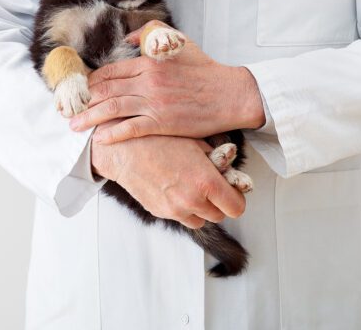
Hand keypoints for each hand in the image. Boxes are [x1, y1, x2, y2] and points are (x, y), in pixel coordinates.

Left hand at [70, 21, 265, 143]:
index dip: (91, 82)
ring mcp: (154, 103)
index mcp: (149, 62)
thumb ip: (150, 36)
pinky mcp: (163, 122)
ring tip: (75, 125)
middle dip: (84, 100)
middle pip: (105, 90)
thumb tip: (128, 38)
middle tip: (69, 109)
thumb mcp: (179, 44)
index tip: (81, 90)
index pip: (110, 72)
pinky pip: (131, 129)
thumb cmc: (207, 71)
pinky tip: (100, 138)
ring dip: (90, 118)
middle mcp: (148, 81)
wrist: (230, 94)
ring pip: (112, 109)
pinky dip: (113, 134)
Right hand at [91, 125, 245, 228]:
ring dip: (202, 209)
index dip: (236, 198)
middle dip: (219, 202)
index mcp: (206, 182)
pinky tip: (177, 189)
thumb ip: (219, 160)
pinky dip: (184, 209)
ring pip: (201, 221)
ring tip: (194, 188)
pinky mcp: (160, 212)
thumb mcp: (196, 142)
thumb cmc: (161, 139)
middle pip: (220, 215)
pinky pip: (182, 217)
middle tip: (212, 186)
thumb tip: (232, 171)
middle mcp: (192, 200)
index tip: (231, 191)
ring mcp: (175, 209)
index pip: (236, 207)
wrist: (124, 149)